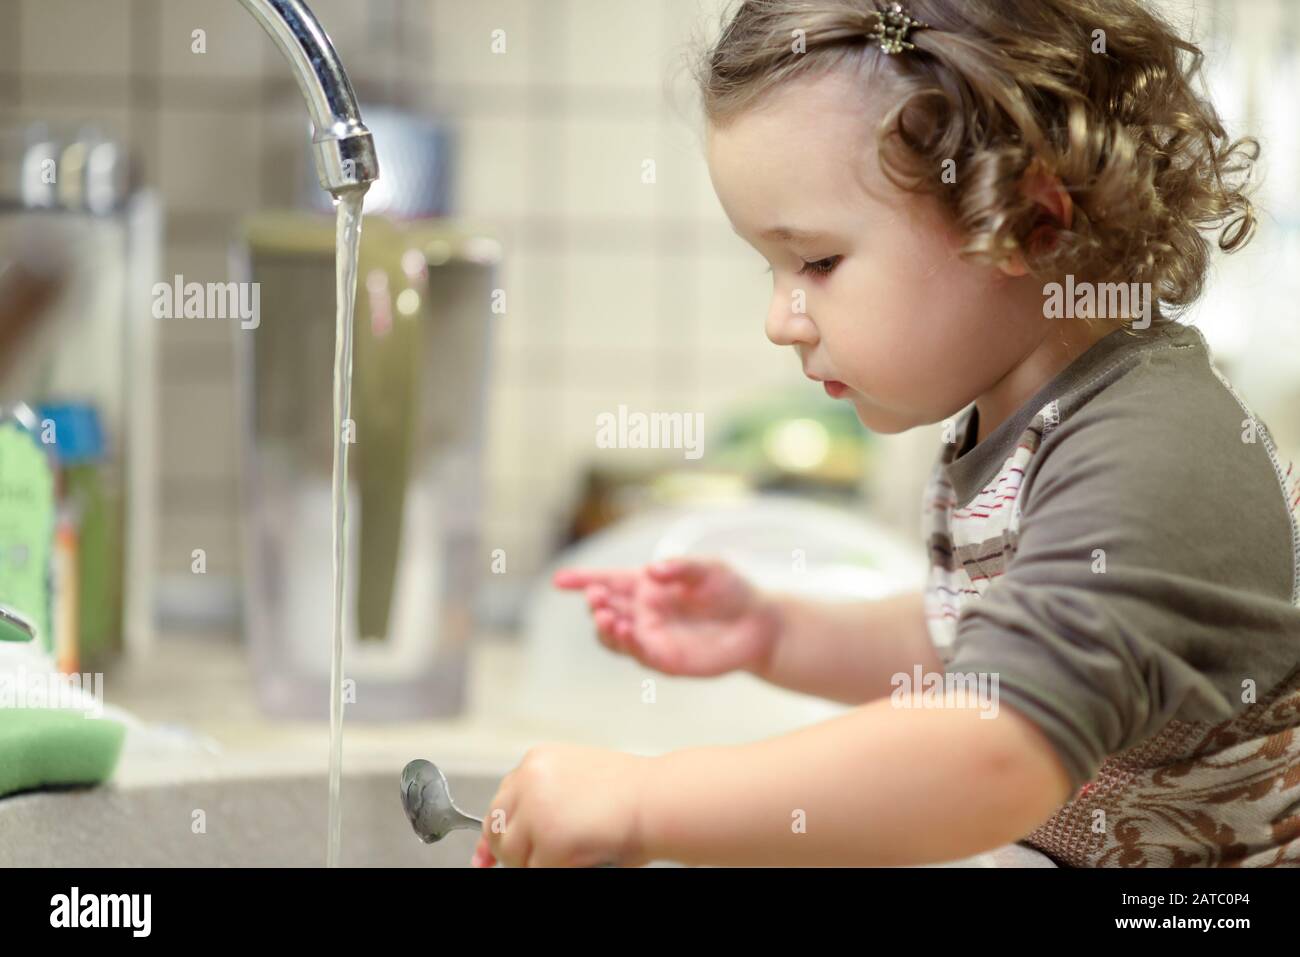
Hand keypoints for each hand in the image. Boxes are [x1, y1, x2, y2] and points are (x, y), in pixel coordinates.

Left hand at [470, 743, 651, 867]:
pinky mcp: (549, 842)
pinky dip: (557, 869)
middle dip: (511, 851)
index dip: (498, 831)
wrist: (659, 799)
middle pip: (498, 828)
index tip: (485, 856)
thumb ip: (543, 799)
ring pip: (513, 855)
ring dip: (537, 861)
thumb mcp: (578, 781)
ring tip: (574, 851)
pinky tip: (582, 856)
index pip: (501, 801)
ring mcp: (536, 811)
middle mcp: (529, 780)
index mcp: (536, 761)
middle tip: (539, 859)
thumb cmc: (632, 793)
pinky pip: (536, 871)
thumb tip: (510, 834)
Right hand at [553, 558, 779, 676]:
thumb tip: (651, 570)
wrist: (758, 623)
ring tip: (607, 617)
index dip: (582, 579)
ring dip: (605, 627)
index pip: (608, 580)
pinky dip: (628, 644)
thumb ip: (681, 567)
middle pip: (604, 610)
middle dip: (595, 604)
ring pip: (613, 637)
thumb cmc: (730, 590)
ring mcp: (651, 637)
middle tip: (597, 597)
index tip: (559, 580)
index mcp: (646, 586)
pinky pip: (638, 654)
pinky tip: (627, 631)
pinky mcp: (665, 660)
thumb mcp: (710, 568)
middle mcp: (642, 612)